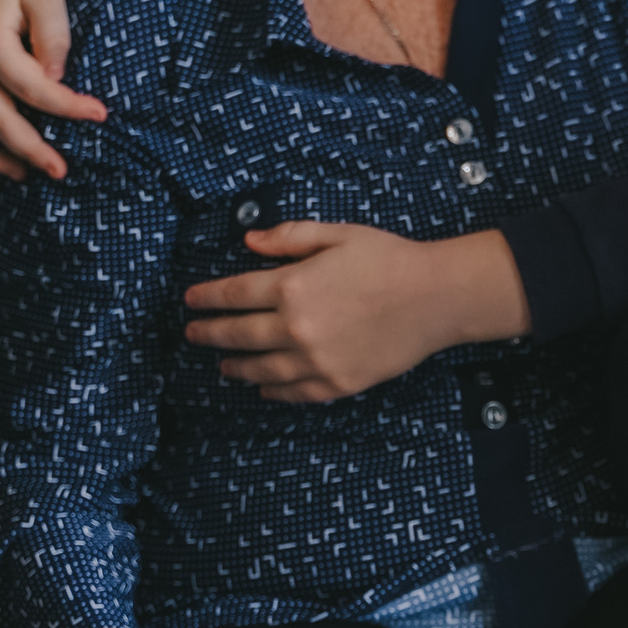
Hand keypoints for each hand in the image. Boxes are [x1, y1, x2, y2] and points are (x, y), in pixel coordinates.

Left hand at [184, 225, 529, 400]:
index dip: (206, 298)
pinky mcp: (336, 383)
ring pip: (259, 369)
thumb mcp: (338, 234)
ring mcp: (315, 360)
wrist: (436, 298)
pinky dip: (270, 391)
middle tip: (192, 334)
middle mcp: (296, 327)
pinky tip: (261, 387)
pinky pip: (292, 392)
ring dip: (235, 366)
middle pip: (237, 334)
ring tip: (223, 364)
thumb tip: (248, 241)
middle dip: (208, 333)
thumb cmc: (390, 259)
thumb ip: (289, 238)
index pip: (233, 295)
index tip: (190, 300)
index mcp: (293, 285)